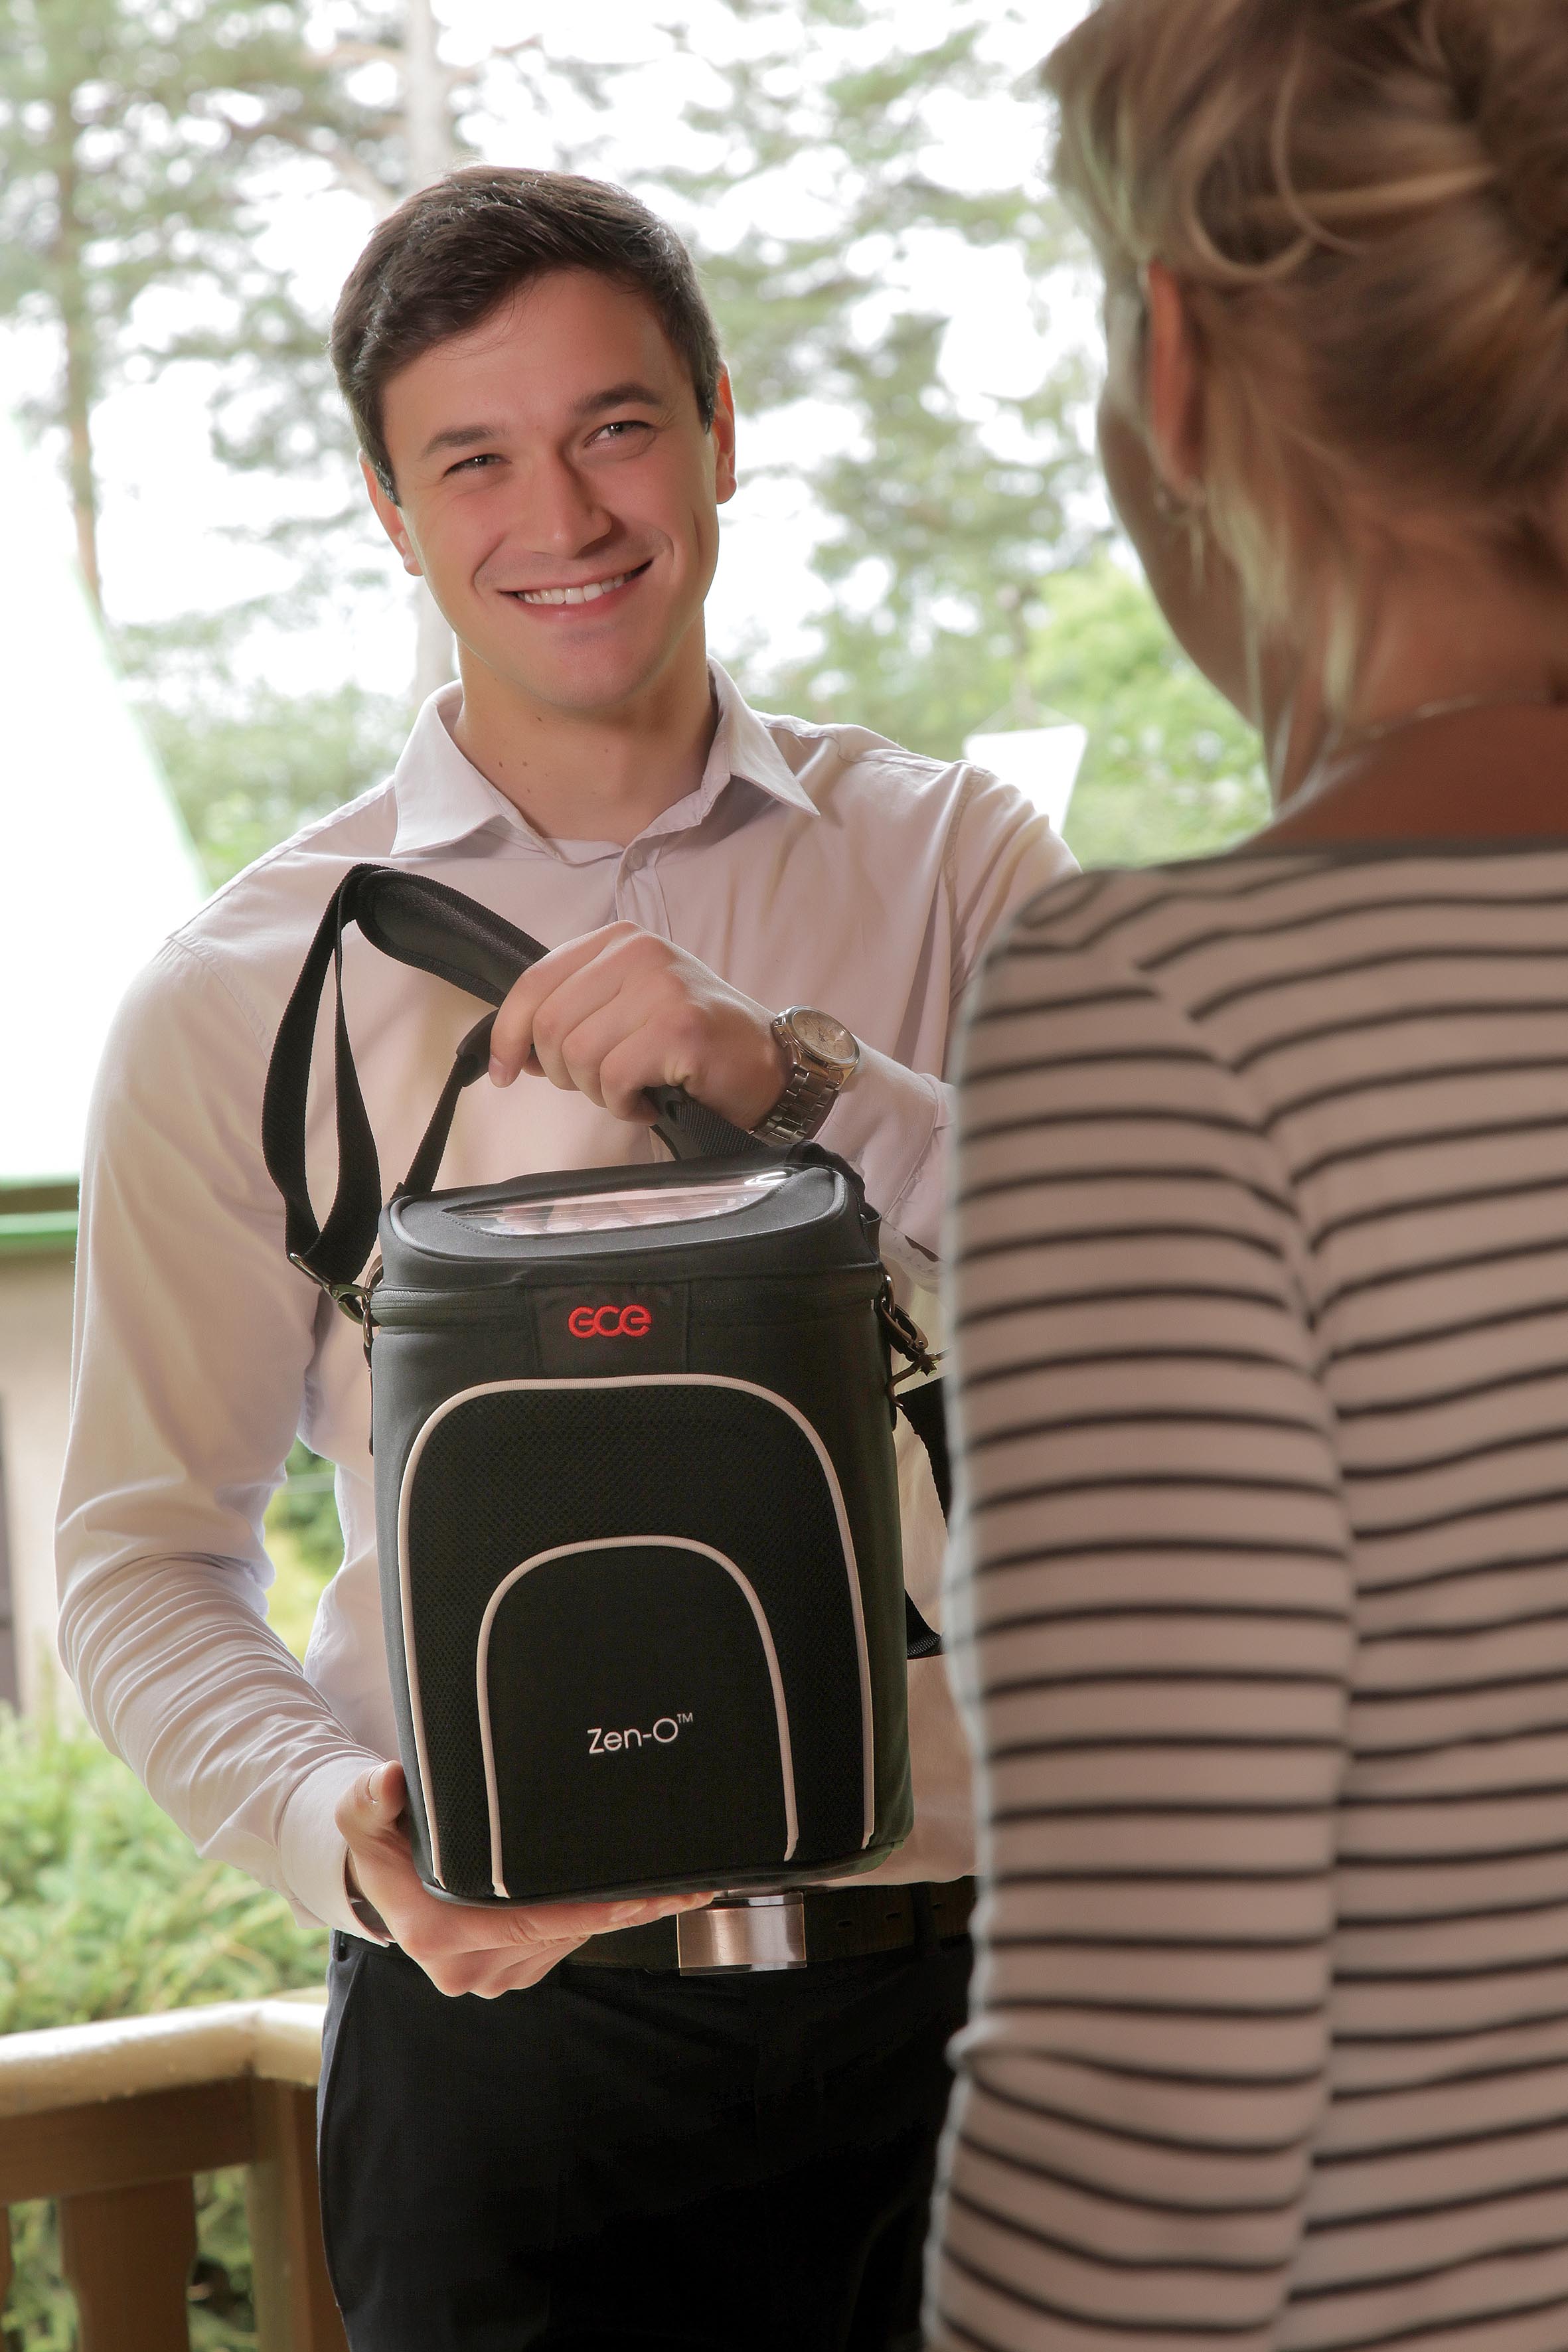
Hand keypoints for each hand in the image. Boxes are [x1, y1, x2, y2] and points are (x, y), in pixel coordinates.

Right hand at [336, 1761, 711, 1997]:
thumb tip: (388, 1780)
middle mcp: (464, 1966)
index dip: (591, 1911)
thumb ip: (373, 1795)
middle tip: (677, 1885)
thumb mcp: (365, 1811)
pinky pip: (561, 1949)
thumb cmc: (381, 1839)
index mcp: (436, 1933)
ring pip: (566, 1943)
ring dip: (609, 1918)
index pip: (531, 1922)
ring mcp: (488, 1976)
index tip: (641, 1895)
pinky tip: (619, 1899)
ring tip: (659, 1886)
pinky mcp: (508, 1973)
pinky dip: (590, 1924)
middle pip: (560, 1936)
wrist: (379, 1879)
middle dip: (620, 1911)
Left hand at [488, 923, 785, 1131]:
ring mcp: (660, 986)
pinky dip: (624, 1104)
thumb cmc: (694, 1043)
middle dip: (562, 1072)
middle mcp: (638, 952)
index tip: (505, 1071)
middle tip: (600, 1086)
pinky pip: (615, 1078)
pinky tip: (649, 1102)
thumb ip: (572, 1015)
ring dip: (597, 1091)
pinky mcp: (678, 1027)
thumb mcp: (627, 1009)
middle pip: (550, 1024)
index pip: (534, 982)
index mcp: (618, 941)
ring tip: (632, 1091)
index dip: (508, 1033)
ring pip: (578, 1054)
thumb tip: (512, 1051)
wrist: (769, 1064)